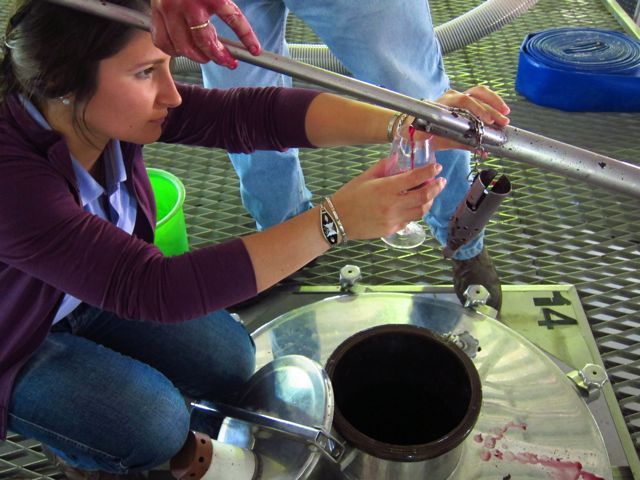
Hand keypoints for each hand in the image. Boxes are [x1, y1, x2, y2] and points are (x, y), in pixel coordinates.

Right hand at [150, 0, 261, 67]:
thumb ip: (225, 6)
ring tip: (205, 55)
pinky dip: (174, 51)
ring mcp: (169, 9)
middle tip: (226, 60)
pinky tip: (183, 49)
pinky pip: (163, 42)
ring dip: (197, 57)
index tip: (255, 50)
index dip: (247, 37)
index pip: (234, 18)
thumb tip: (243, 36)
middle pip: (204, 42)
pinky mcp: (156, 12)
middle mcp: (188, 3)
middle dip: (218, 56)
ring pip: (183, 48)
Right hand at [331, 159, 446, 239]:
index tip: (437, 167)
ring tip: (430, 194)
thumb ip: (384, 167)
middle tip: (441, 181)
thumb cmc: (349, 196)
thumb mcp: (365, 176)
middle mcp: (392, 205)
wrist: (337, 220)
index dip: (429, 171)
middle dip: (436, 187)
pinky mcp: (392, 230)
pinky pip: (410, 220)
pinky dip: (415, 211)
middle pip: (424, 196)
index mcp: (385, 188)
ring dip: (429, 201)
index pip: (415, 178)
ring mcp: (394, 219)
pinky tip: (413, 205)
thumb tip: (399, 159)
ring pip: (421, 211)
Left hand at [408, 86, 510, 150]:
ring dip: (494, 101)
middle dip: (492, 108)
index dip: (478, 110)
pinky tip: (499, 110)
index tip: (488, 121)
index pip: (464, 102)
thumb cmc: (421, 134)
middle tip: (503, 121)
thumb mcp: (439, 141)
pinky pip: (478, 95)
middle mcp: (450, 97)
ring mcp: (456, 96)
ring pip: (479, 92)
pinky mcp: (460, 98)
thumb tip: (481, 151)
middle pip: (475, 96)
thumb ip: (460, 144)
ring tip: (505, 113)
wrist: (409, 127)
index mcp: (442, 105)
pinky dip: (490, 101)